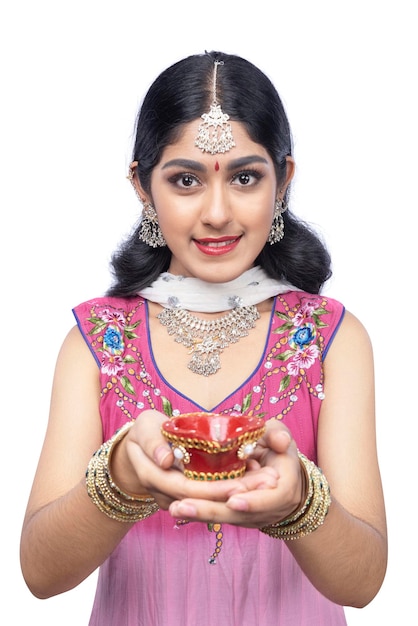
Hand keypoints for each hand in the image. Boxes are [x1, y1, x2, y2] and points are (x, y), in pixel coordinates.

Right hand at [119, 410, 271, 510]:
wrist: (137, 449)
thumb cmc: (144, 431)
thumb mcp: (144, 427)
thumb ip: (152, 441)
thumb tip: (166, 460)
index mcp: (153, 476)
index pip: (188, 488)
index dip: (216, 488)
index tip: (244, 482)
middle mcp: (165, 494)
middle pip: (206, 499)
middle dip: (238, 492)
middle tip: (270, 480)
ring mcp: (176, 499)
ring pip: (212, 501)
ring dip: (242, 493)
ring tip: (270, 481)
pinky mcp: (188, 497)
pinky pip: (212, 497)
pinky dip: (234, 490)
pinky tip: (257, 480)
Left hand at [167, 419, 304, 528]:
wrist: (282, 476)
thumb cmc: (280, 452)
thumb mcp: (281, 438)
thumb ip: (278, 435)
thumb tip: (281, 442)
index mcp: (282, 491)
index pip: (269, 500)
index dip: (253, 502)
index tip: (233, 500)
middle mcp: (264, 509)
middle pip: (237, 514)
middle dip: (210, 511)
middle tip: (182, 506)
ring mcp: (249, 515)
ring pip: (223, 516)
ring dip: (198, 514)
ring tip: (174, 507)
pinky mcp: (234, 515)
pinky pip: (216, 513)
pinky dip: (198, 512)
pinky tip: (176, 506)